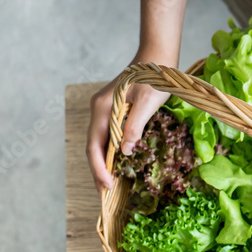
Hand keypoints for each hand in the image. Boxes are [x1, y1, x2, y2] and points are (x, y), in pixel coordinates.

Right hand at [86, 70, 170, 196]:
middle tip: (105, 195)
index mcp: (102, 108)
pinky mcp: (111, 111)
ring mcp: (103, 110)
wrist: (157, 55)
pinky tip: (115, 166)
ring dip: (102, 164)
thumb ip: (135, 126)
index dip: (99, 168)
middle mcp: (98, 110)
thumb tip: (125, 152)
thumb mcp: (148, 103)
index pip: (95, 145)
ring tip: (108, 186)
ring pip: (99, 143)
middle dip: (98, 172)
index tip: (107, 186)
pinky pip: (106, 136)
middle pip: (93, 147)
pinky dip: (108, 153)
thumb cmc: (156, 77)